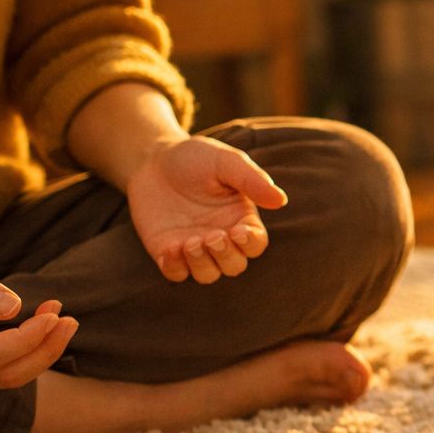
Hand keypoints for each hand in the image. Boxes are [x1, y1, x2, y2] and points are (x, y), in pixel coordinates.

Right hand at [0, 238, 76, 387]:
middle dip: (46, 351)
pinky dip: (29, 350)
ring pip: (6, 377)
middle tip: (70, 318)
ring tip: (64, 318)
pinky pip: (0, 368)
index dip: (31, 339)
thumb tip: (14, 307)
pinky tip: (44, 322)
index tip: (54, 312)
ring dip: (42, 352)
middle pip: (6, 375)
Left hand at [126, 136, 287, 283]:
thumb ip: (253, 180)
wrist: (152, 158)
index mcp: (240, 218)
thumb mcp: (226, 162)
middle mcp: (220, 237)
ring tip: (191, 242)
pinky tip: (170, 248)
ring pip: (208, 274)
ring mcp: (193, 246)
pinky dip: (175, 267)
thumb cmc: (196, 158)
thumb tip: (281, 200)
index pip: (255, 244)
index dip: (250, 244)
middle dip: (226, 256)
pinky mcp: (167, 251)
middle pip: (234, 265)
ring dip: (203, 264)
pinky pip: (176, 273)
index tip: (238, 231)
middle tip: (213, 236)